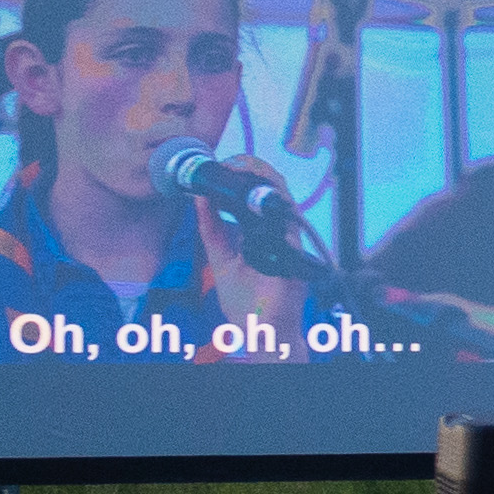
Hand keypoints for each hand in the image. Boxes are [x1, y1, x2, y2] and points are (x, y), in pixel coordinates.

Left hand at [190, 179, 310, 339]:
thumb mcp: (220, 257)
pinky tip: (258, 209)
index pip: (258, 190)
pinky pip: (289, 234)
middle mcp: (278, 232)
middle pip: (275, 190)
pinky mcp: (294, 262)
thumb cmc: (246, 300)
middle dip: (255, 169)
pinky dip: (275, 219)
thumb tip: (198, 197)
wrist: (260, 331)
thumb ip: (211, 229)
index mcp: (260, 229)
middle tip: (231, 163)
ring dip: (266, 186)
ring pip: (286, 204)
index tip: (223, 164)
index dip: (245, 172)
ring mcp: (289, 245)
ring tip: (242, 174)